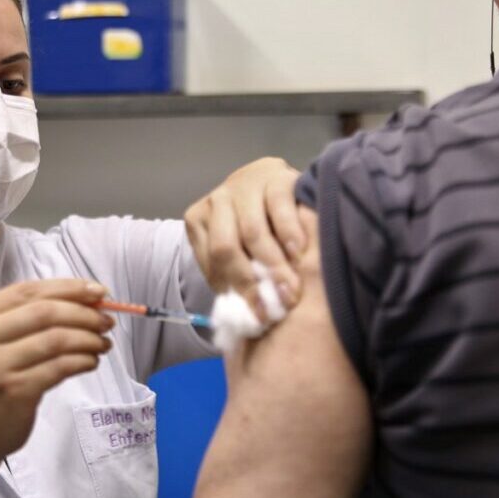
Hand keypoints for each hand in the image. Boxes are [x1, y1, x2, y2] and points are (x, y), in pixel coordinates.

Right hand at [0, 279, 113, 463]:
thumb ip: (31, 317)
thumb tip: (90, 300)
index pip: (29, 290)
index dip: (69, 288)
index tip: (101, 291)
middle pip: (45, 312)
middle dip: (84, 314)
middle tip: (107, 322)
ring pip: (57, 339)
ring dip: (88, 339)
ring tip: (103, 344)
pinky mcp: (14, 391)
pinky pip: (60, 367)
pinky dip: (83, 361)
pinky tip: (91, 362)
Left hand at [185, 157, 305, 312]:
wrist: (281, 187)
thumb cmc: (257, 230)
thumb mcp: (240, 253)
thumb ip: (235, 281)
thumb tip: (243, 322)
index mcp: (199, 219)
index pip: (212, 262)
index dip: (236, 292)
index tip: (259, 316)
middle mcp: (217, 199)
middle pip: (226, 248)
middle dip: (252, 282)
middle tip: (277, 306)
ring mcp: (245, 184)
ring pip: (253, 232)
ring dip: (274, 266)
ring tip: (292, 289)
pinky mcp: (275, 175)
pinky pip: (279, 208)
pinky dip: (289, 234)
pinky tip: (299, 253)